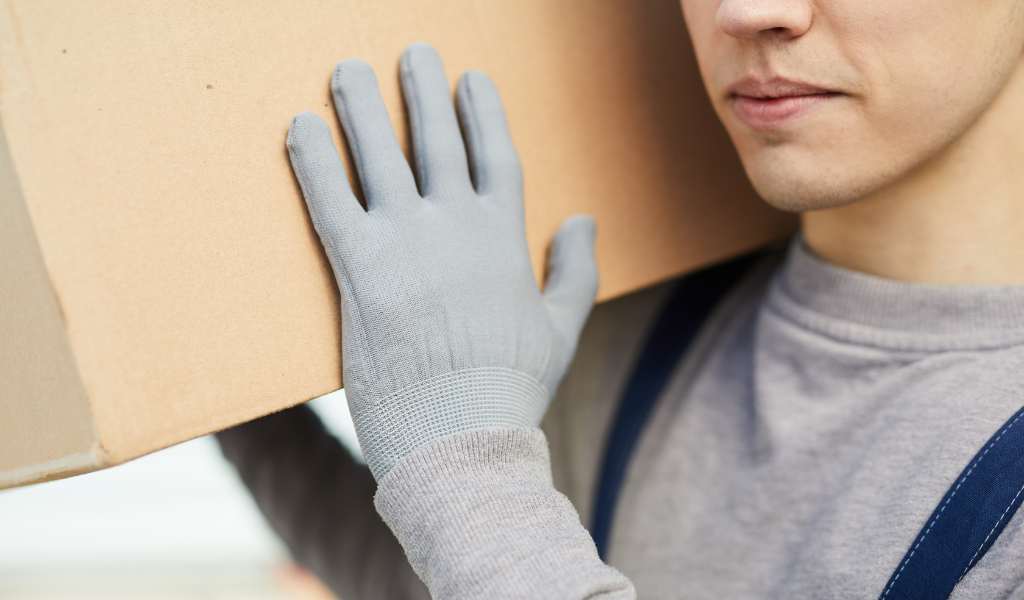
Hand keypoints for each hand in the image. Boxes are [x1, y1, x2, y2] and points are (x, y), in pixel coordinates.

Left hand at [286, 42, 598, 479]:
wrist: (462, 437)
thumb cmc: (511, 390)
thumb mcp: (563, 329)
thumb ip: (576, 269)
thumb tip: (582, 218)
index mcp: (505, 238)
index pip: (495, 155)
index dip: (482, 111)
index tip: (470, 77)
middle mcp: (456, 226)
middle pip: (435, 140)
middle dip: (422, 90)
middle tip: (411, 51)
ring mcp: (407, 242)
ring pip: (379, 155)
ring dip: (360, 106)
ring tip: (346, 68)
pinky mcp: (360, 269)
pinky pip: (330, 199)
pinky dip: (313, 159)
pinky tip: (299, 124)